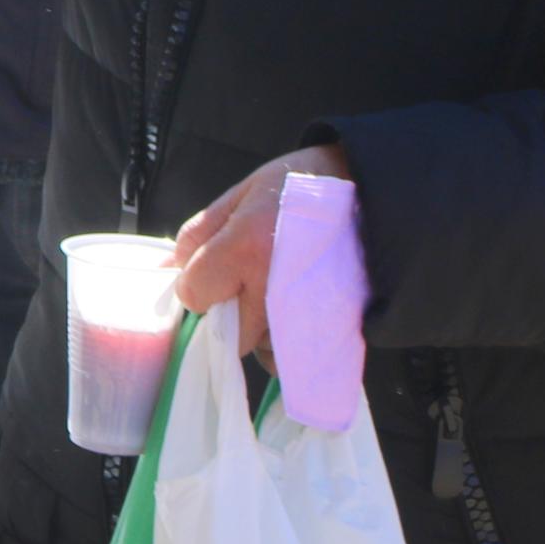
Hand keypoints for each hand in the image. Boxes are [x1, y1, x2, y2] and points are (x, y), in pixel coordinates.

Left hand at [168, 142, 348, 356]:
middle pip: (227, 332)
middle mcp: (273, 290)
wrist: (375, 191)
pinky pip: (292, 359)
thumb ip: (200, 234)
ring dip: (259, 329)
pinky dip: (286, 344)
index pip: (194, 294)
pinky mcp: (332, 330)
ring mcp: (304, 316)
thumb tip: (169, 269)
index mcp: (246, 248)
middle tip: (245, 283)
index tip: (213, 270)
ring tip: (277, 291)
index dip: (197, 283)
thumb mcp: (243, 193)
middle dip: (227, 313)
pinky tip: (294, 311)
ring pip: (260, 349)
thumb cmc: (303, 185)